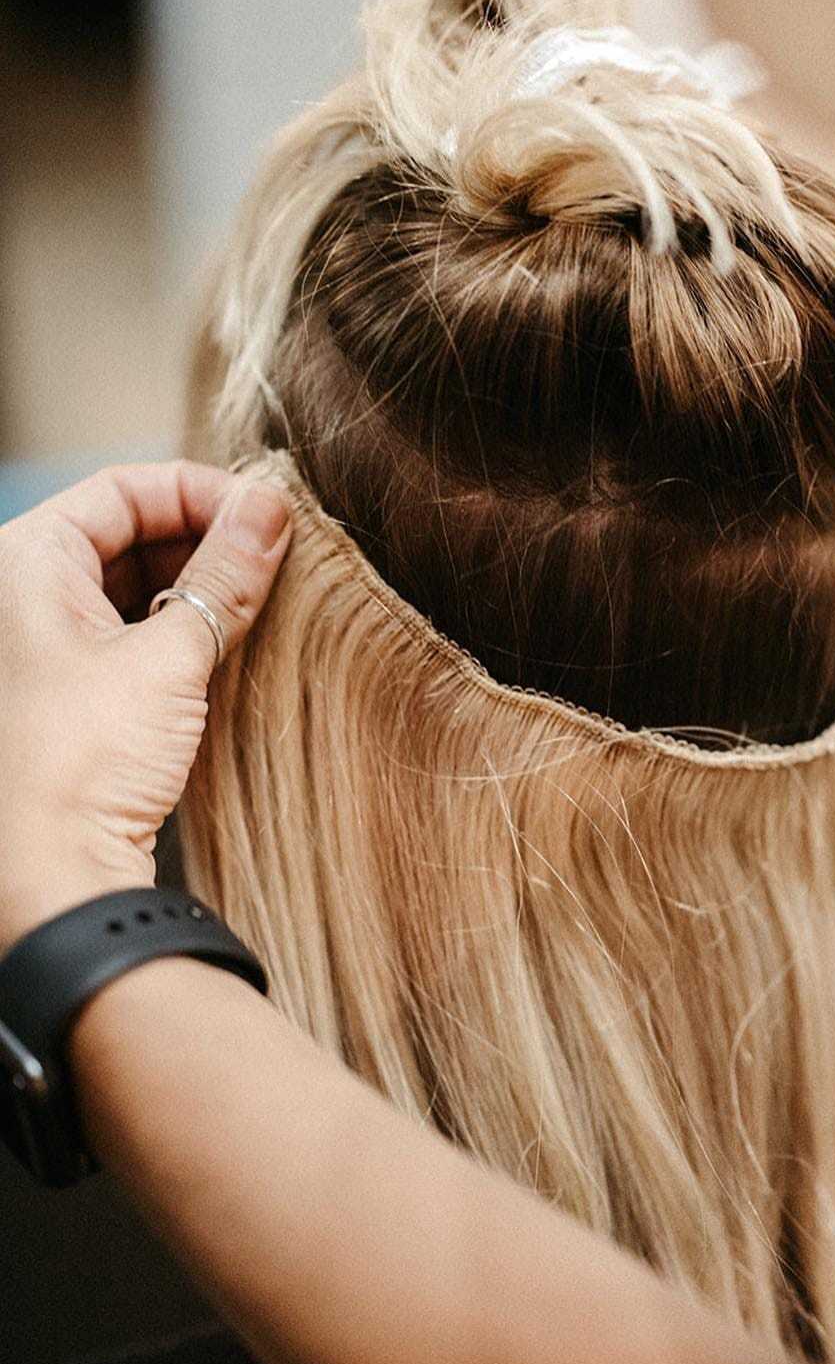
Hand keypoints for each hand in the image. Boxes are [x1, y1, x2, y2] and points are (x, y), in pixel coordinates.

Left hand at [0, 462, 290, 950]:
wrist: (52, 874)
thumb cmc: (85, 760)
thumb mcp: (171, 656)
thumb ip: (227, 575)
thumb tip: (272, 505)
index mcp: (20, 561)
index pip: (124, 489)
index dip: (203, 492)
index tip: (271, 514)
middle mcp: (19, 593)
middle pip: (127, 531)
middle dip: (207, 539)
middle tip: (280, 556)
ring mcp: (40, 643)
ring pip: (133, 582)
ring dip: (200, 585)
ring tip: (265, 599)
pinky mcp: (68, 688)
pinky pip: (130, 629)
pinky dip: (182, 626)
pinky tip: (231, 642)